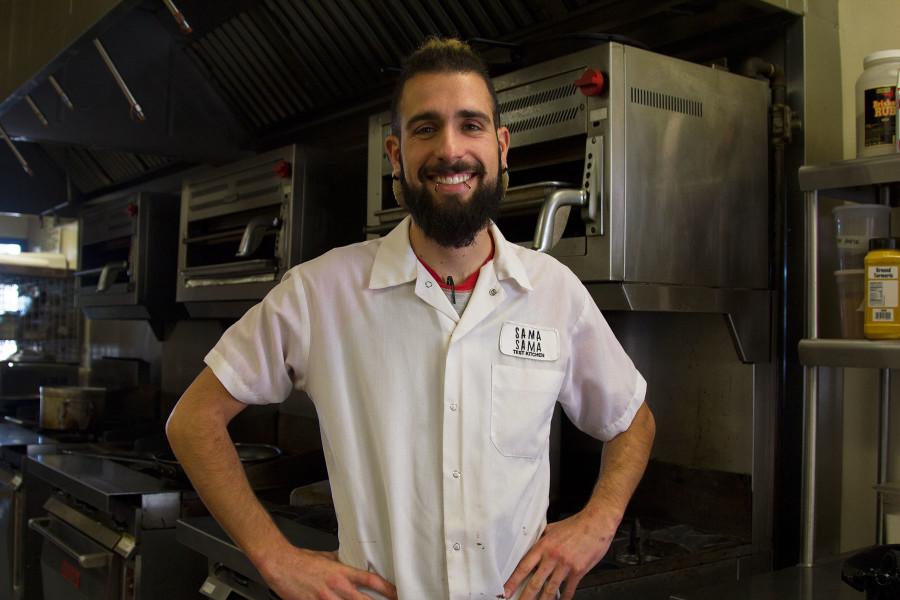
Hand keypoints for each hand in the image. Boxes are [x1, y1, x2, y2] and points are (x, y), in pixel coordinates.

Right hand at [256, 545, 397, 599]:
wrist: (280, 563)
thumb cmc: (301, 560)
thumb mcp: (327, 557)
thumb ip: (341, 563)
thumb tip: (352, 563)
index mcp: (342, 572)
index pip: (371, 581)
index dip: (388, 589)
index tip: (397, 594)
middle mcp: (337, 587)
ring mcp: (325, 599)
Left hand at [503, 508, 619, 599]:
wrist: (596, 522)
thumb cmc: (575, 525)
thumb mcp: (552, 528)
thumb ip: (541, 540)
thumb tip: (531, 547)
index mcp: (543, 545)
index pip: (523, 567)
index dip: (513, 581)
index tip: (506, 590)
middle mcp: (552, 556)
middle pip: (535, 582)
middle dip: (525, 597)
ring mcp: (566, 565)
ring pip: (550, 589)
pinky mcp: (578, 571)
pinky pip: (569, 589)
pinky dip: (564, 598)